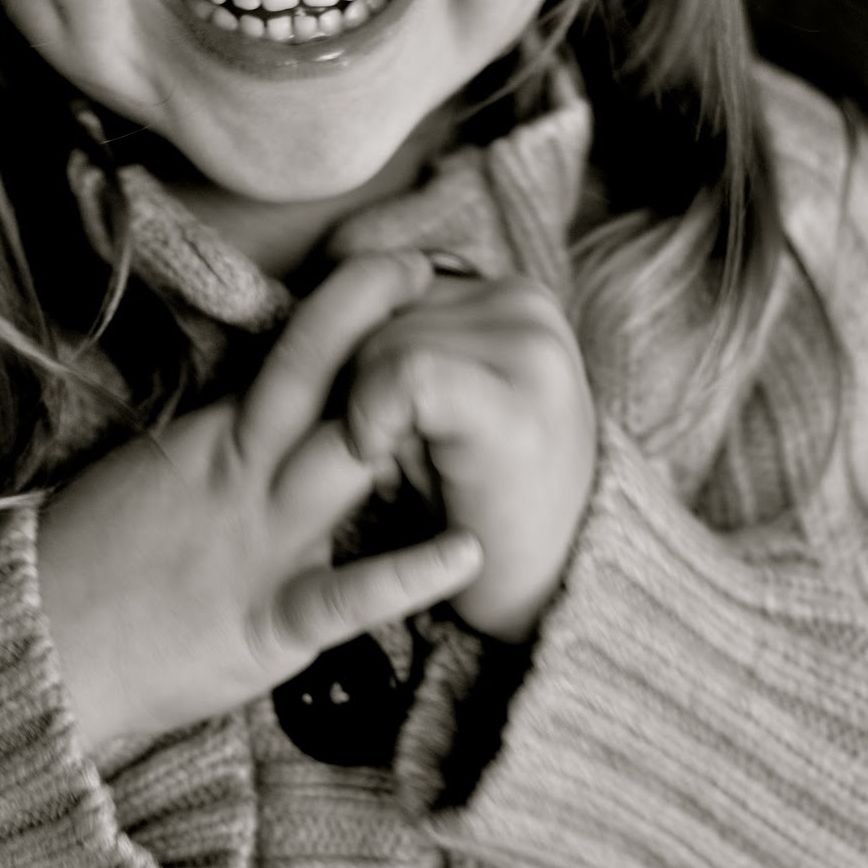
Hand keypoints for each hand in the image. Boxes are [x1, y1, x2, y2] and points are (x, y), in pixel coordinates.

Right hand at [36, 252, 482, 753]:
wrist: (43, 648)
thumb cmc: (108, 555)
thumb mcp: (171, 467)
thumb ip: (239, 428)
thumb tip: (304, 388)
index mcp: (220, 437)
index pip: (288, 354)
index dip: (343, 303)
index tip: (398, 263)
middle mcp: (242, 475)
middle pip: (306, 378)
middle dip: (366, 319)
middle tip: (420, 266)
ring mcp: (258, 545)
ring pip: (333, 465)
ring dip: (397, 422)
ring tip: (467, 389)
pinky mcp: (266, 624)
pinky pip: (343, 595)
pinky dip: (404, 576)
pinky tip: (466, 551)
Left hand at [345, 274, 597, 642]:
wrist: (538, 589)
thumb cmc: (476, 492)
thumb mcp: (443, 390)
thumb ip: (402, 329)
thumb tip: (329, 278)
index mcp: (512, 293)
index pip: (384, 283)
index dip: (357, 351)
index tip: (387, 418)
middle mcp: (526, 306)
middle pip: (376, 314)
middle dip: (357, 386)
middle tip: (405, 456)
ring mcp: (528, 352)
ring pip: (375, 345)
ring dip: (365, 414)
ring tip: (410, 466)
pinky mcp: (512, 408)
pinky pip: (403, 377)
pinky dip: (372, 417)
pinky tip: (378, 459)